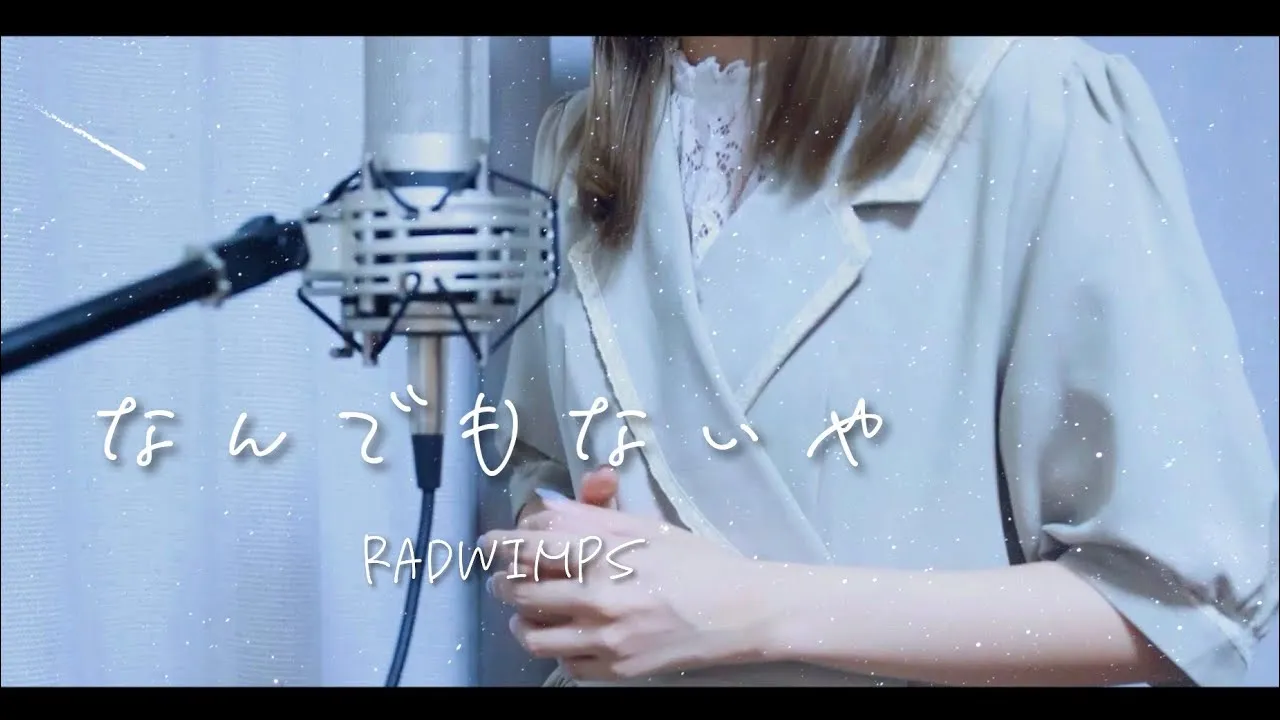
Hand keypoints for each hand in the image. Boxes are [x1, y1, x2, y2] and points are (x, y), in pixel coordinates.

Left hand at [481, 499, 773, 681]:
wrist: (740, 611)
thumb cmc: (696, 561)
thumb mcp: (645, 525)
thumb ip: (593, 516)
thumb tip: (548, 509)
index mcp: (604, 553)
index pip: (527, 546)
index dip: (499, 543)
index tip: (490, 544)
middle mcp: (597, 597)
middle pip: (519, 590)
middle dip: (504, 582)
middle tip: (506, 578)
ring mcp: (605, 639)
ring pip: (532, 634)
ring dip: (520, 619)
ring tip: (526, 611)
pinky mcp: (615, 670)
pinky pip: (564, 662)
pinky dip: (556, 646)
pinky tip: (566, 633)